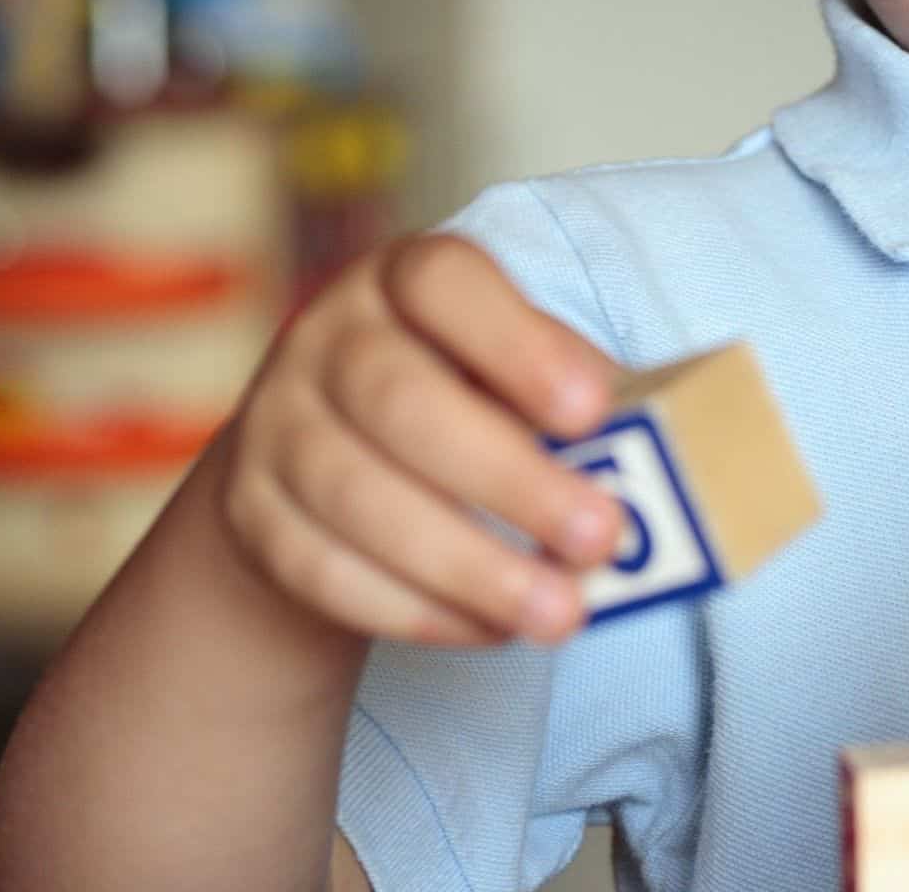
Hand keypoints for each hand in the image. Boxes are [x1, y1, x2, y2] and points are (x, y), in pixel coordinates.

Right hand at [213, 233, 625, 647]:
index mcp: (404, 280)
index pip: (444, 282)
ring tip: (562, 612)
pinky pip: (321, 570)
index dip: (518, 344)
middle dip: (510, 480)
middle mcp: (326, 339)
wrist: (318, 459)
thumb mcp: (512, 368)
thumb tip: (658, 456)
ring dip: (469, 565)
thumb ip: (568, 395)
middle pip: (401, 402)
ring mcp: (274, 424)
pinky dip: (415, 609)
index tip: (593, 411)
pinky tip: (491, 629)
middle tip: (600, 538)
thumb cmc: (463, 399)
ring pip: (357, 497)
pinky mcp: (250, 513)